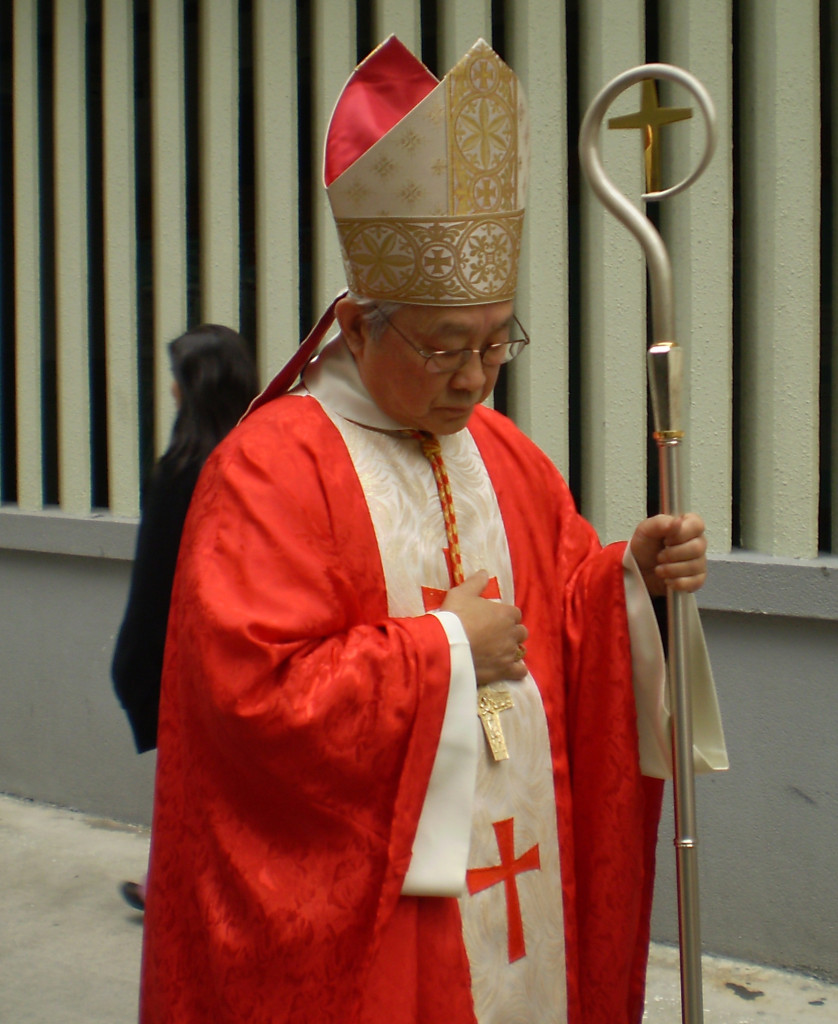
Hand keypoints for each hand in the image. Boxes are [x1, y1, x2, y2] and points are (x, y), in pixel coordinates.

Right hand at [440, 570, 528, 684]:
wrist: (446, 645)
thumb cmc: (455, 616)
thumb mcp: (462, 593)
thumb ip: (476, 582)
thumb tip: (484, 572)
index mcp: (506, 613)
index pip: (515, 613)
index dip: (505, 616)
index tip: (493, 620)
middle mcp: (512, 633)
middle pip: (520, 632)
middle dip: (511, 633)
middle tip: (494, 635)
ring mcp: (510, 653)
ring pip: (520, 650)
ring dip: (512, 650)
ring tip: (498, 652)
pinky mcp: (504, 670)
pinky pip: (520, 671)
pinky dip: (516, 669)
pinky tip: (508, 668)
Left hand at [629, 513, 707, 596]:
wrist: (639, 570)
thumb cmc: (644, 548)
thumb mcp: (645, 530)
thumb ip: (660, 523)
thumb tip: (677, 521)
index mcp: (687, 526)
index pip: (697, 525)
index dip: (681, 534)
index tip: (666, 540)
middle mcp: (697, 542)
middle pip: (698, 548)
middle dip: (673, 554)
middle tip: (659, 557)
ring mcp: (699, 561)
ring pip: (695, 566)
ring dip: (672, 570)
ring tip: (659, 569)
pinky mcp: (697, 579)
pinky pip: (695, 582)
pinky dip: (677, 582)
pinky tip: (668, 579)